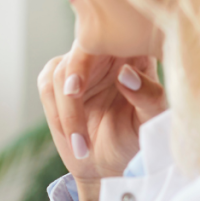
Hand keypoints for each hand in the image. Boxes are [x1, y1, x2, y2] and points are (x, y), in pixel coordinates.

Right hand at [38, 45, 165, 200]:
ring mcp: (78, 65)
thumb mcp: (153, 118)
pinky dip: (57, 115)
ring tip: (81, 145)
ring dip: (66, 114)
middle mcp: (104, 52)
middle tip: (73, 111)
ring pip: (59, 74)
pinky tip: (73, 139)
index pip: (112, 38)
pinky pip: (47, 87)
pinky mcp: (58, 80)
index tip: (78, 88)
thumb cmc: (140, 137)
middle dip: (72, 83)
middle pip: (78, 53)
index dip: (91, 54)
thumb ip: (148, 95)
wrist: (114, 162)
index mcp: (134, 51)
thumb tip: (124, 73)